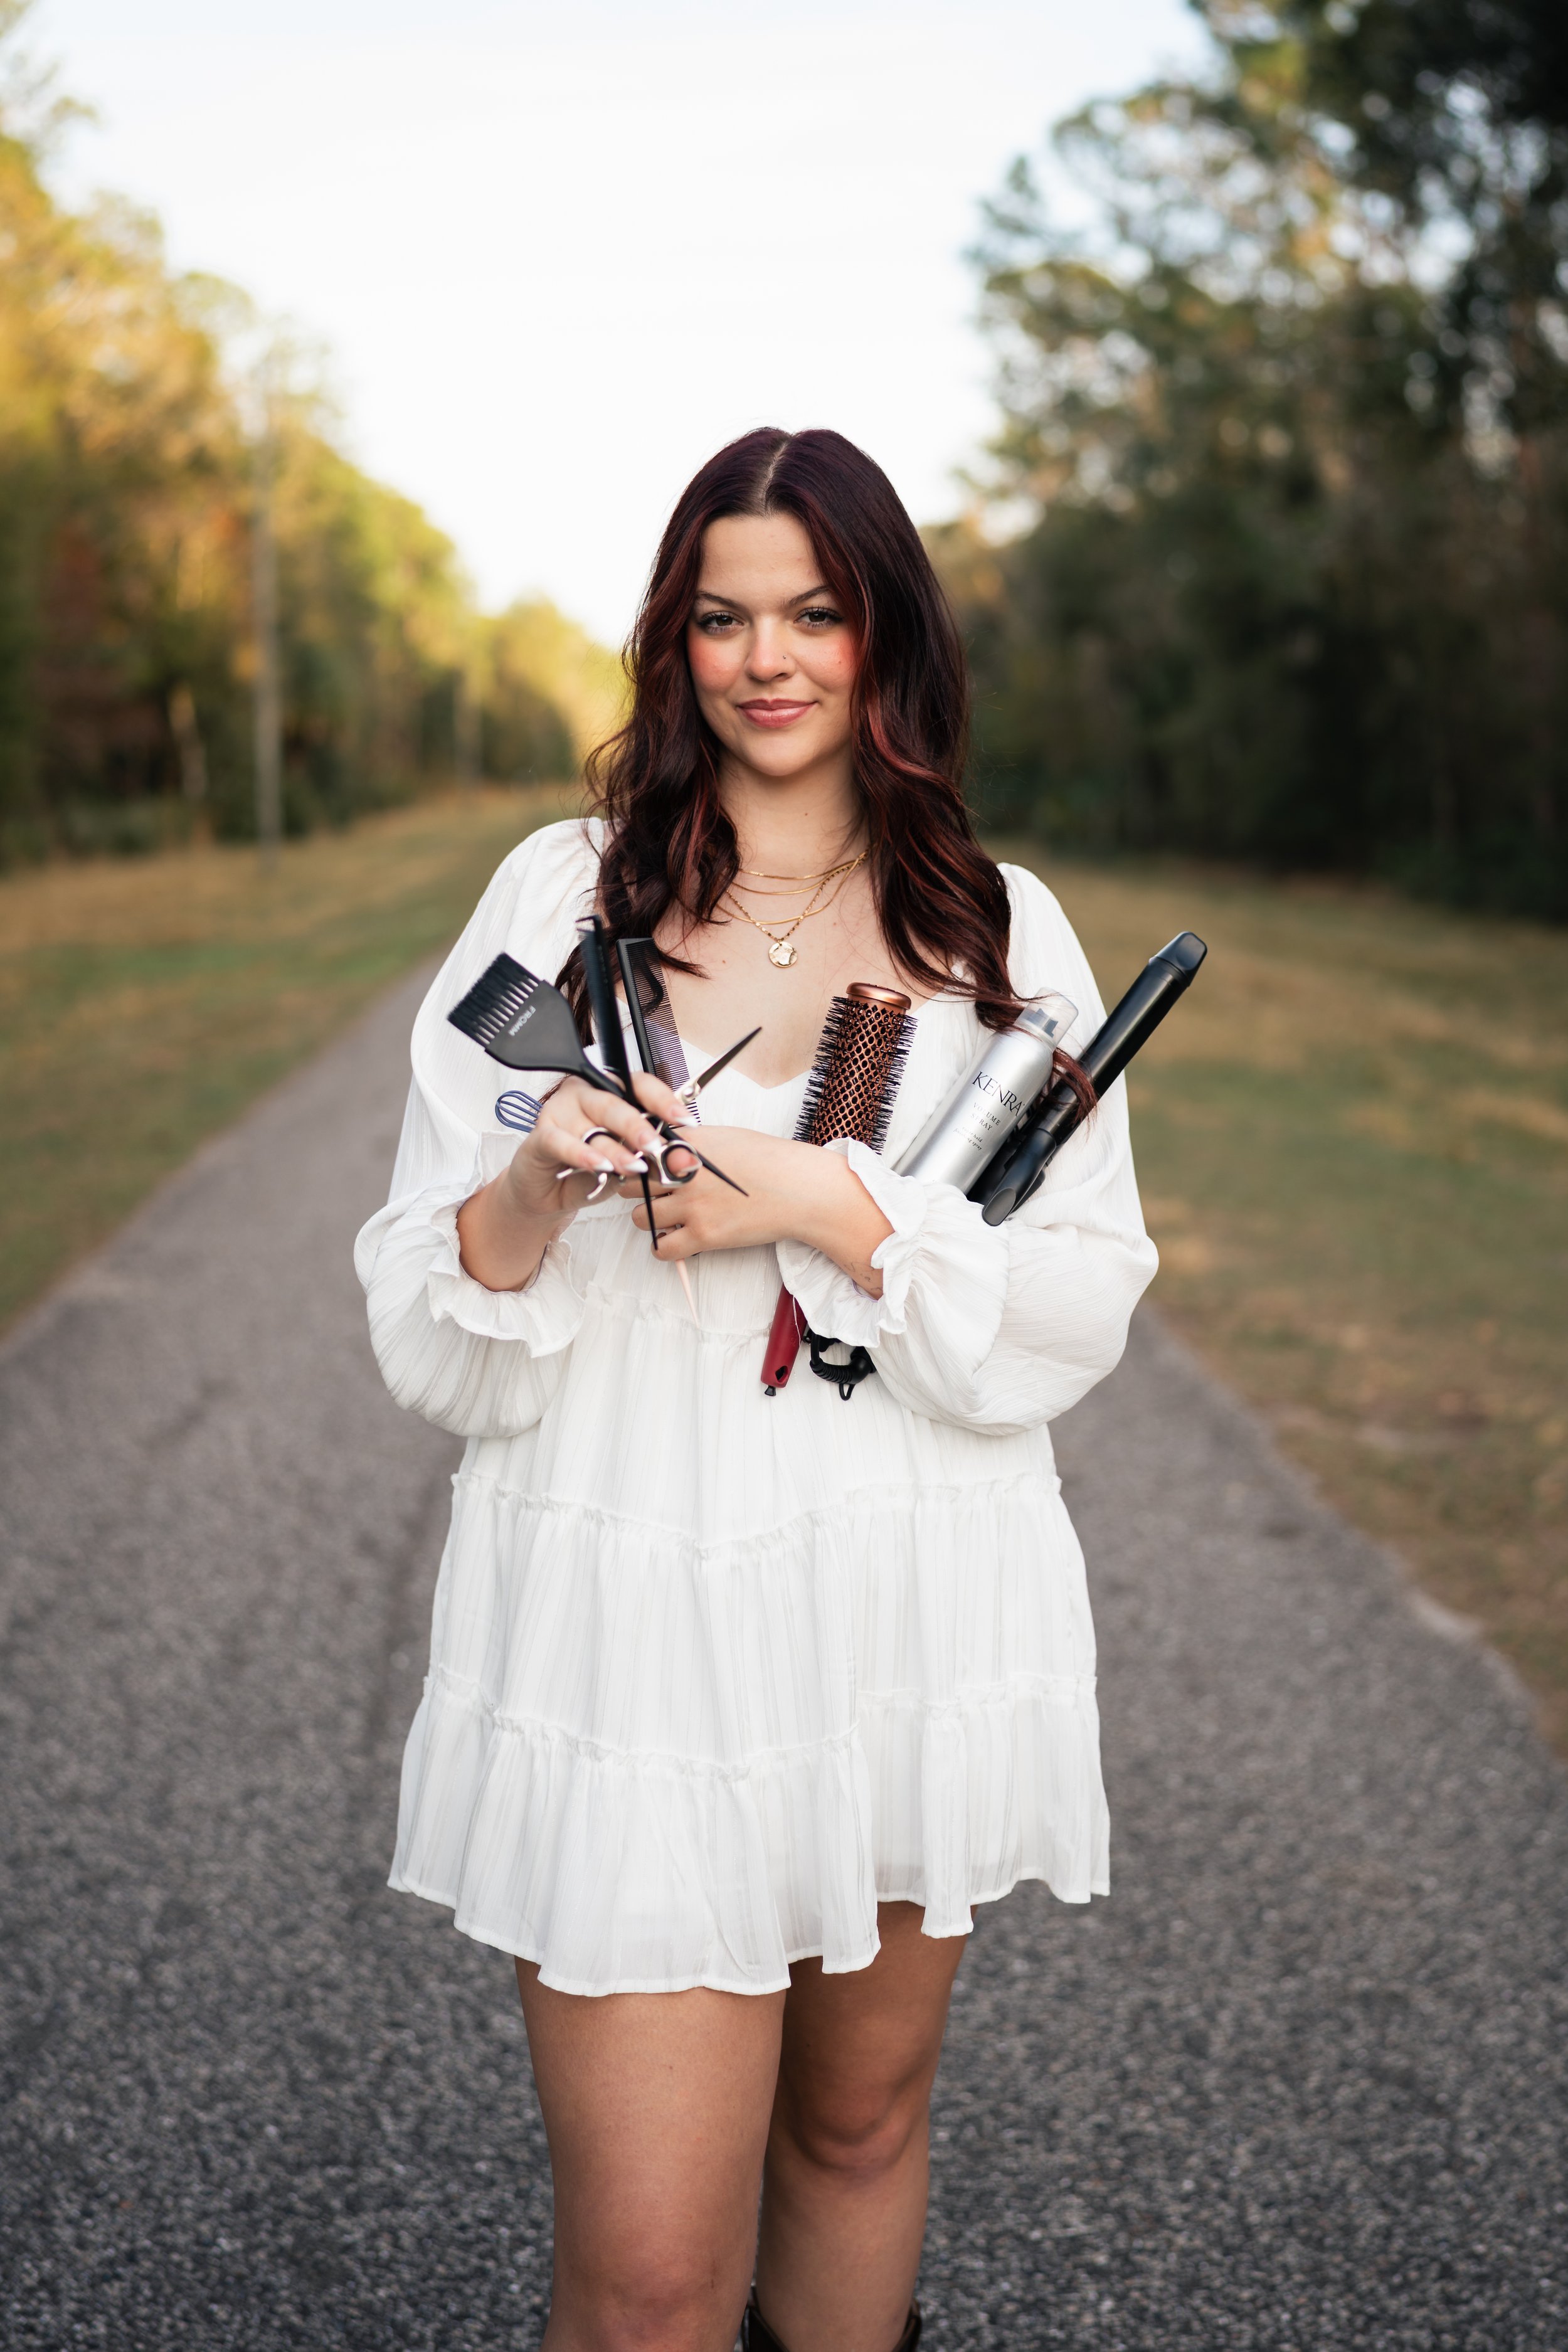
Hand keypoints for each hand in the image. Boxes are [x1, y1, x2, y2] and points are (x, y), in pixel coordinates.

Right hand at [457, 1071, 688, 1291]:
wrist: (550, 1193)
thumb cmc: (591, 1171)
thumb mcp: (629, 1164)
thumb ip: (654, 1158)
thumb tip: (685, 1160)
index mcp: (610, 1092)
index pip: (638, 1085)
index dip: (663, 1100)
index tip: (684, 1120)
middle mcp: (584, 1094)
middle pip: (614, 1103)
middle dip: (639, 1127)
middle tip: (656, 1147)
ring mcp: (559, 1112)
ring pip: (591, 1126)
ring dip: (615, 1149)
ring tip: (633, 1167)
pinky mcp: (540, 1136)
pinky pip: (562, 1142)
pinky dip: (582, 1155)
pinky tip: (599, 1167)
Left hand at [630, 1125, 892, 1294]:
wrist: (800, 1189)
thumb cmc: (771, 1161)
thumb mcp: (726, 1137)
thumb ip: (693, 1143)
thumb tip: (670, 1150)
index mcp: (689, 1143)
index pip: (640, 1152)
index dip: (639, 1163)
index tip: (644, 1171)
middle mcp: (683, 1172)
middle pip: (633, 1185)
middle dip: (641, 1192)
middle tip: (657, 1197)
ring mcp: (691, 1204)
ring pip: (640, 1218)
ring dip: (650, 1220)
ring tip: (670, 1219)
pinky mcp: (703, 1234)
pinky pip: (661, 1248)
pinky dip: (664, 1247)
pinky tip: (678, 1240)